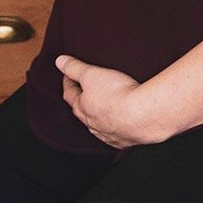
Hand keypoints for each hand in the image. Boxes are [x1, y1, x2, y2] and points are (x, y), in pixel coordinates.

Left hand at [56, 55, 172, 148]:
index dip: (69, 82)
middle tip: (83, 93)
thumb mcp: (92, 74)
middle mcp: (91, 124)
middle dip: (81, 102)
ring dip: (98, 118)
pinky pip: (115, 136)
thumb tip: (60, 61)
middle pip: (81, 112)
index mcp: (82, 107)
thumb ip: (75, 68)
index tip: (68, 75)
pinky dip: (115, 129)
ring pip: (97, 126)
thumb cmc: (117, 94)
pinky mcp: (123, 141)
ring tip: (103, 109)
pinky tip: (120, 126)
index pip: (69, 94)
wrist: (142, 115)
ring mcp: (107, 134)